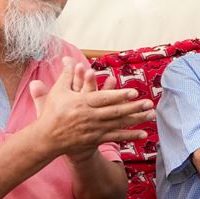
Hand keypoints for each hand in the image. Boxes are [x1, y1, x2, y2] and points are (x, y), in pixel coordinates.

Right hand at [29, 57, 153, 160]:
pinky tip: (144, 133)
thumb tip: (69, 60)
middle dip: (134, 108)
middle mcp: (90, 117)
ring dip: (137, 119)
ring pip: (119, 124)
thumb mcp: (58, 92)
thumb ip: (66, 76)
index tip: (134, 92)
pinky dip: (130, 136)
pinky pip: (116, 137)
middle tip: (149, 103)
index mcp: (82, 103)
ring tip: (152, 114)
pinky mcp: (97, 139)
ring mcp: (94, 129)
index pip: (104, 99)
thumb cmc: (53, 112)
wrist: (47, 138)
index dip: (119, 96)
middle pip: (115, 112)